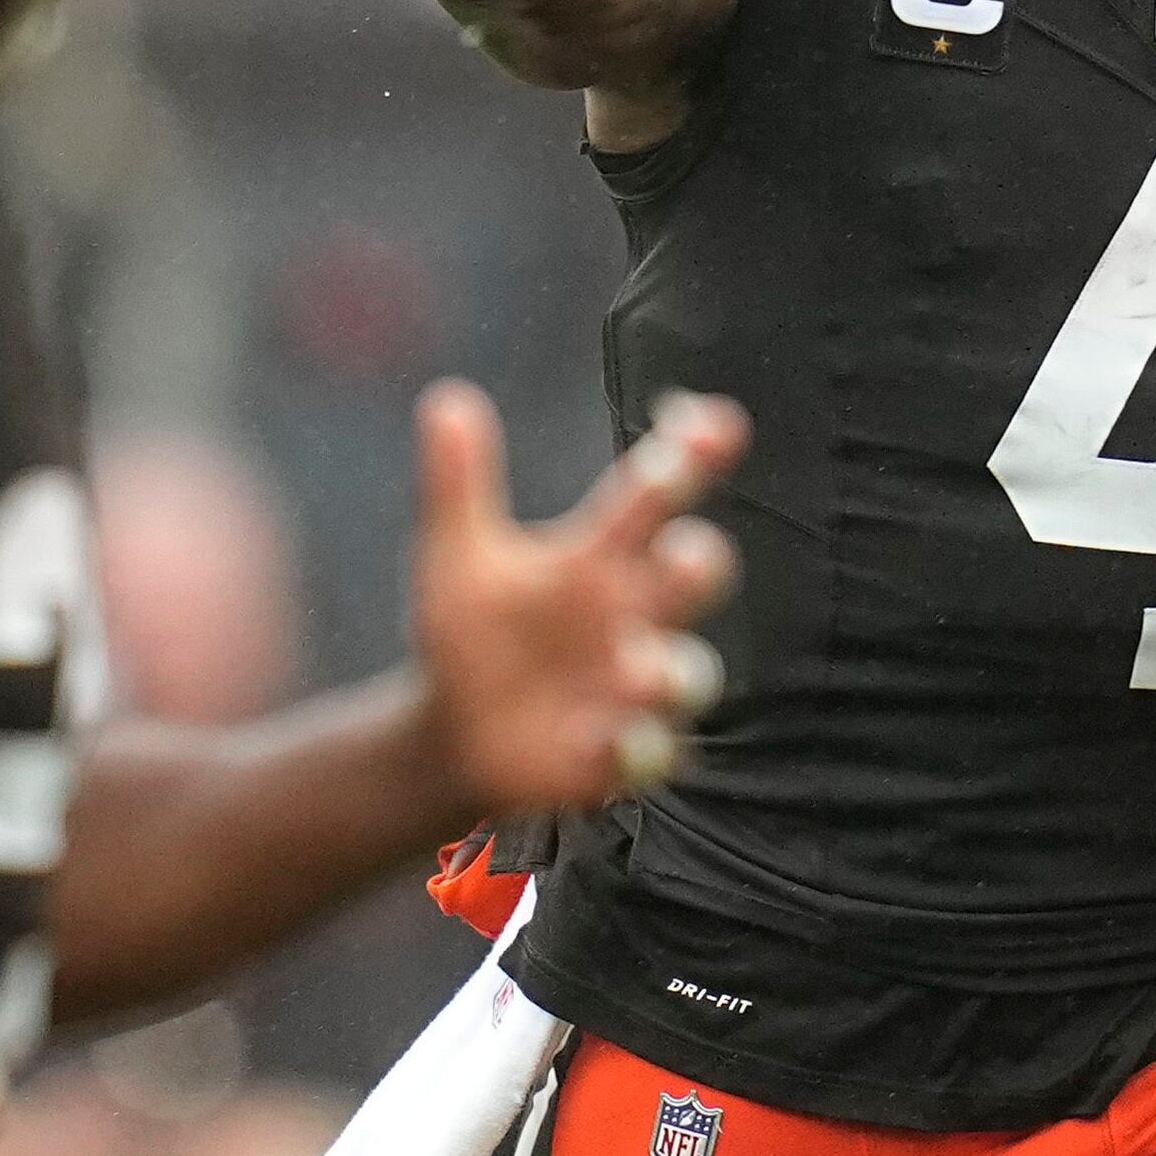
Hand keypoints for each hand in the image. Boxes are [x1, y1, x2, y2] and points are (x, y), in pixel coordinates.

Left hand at [409, 380, 743, 806]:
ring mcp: (631, 688)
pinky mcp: (617, 754)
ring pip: (685, 673)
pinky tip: (618, 749)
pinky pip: (650, 753)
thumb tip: (446, 400)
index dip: (689, 458)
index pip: (656, 497)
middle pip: (694, 577)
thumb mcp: (457, 556)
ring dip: (670, 670)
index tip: (709, 423)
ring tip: (638, 668)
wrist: (453, 730)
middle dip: (700, 562)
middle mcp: (632, 615)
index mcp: (599, 558)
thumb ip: (458, 485)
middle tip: (686, 547)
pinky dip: (638, 749)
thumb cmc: (472, 630)